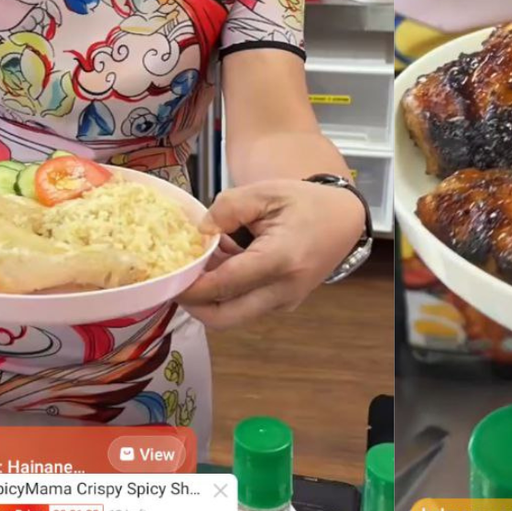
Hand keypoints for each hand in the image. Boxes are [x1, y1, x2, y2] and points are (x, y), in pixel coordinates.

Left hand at [177, 180, 365, 329]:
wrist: (343, 220)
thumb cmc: (304, 203)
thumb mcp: (265, 192)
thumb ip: (229, 207)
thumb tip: (200, 230)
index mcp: (280, 260)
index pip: (225, 285)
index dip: (192, 287)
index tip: (168, 278)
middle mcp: (283, 290)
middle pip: (225, 318)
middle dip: (194, 305)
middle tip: (176, 282)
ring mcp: (285, 302)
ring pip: (234, 314)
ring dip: (211, 296)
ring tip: (205, 261)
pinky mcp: (283, 304)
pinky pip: (246, 306)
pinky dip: (227, 292)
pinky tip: (225, 262)